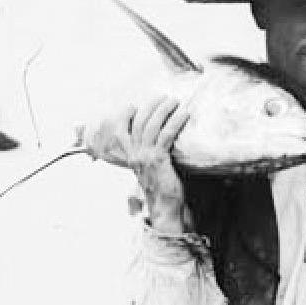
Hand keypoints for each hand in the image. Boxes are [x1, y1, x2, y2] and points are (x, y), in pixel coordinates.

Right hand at [121, 94, 191, 232]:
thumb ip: (148, 156)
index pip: (121, 132)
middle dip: (150, 106)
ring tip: (174, 101)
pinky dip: (175, 121)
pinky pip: (166, 135)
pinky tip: (184, 114)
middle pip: (138, 123)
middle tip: (161, 97)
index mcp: (131, 156)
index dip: (125, 116)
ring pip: (151, 126)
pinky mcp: (158, 160)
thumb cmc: (161, 188)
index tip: (133, 105)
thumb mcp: (149, 170)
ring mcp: (145, 157)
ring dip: (163, 110)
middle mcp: (135, 155)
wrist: (164, 207)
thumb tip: (158, 142)